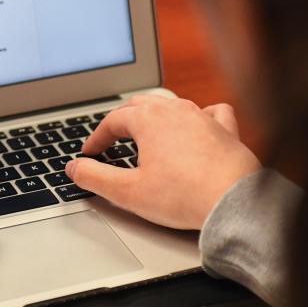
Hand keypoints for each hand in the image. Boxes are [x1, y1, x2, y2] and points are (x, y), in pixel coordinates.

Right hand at [65, 95, 260, 229]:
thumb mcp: (128, 191)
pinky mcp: (225, 130)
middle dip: (122, 121)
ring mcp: (202, 117)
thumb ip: (95, 177)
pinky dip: (198, 116)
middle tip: (112, 141)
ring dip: (154, 117)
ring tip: (147, 133)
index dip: (96, 138)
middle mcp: (175, 110)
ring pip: (172, 105)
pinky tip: (197, 125)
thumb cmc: (183, 196)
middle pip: (140, 105)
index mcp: (148, 119)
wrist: (233, 201)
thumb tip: (74, 168)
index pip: (112, 120)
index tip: (90, 154)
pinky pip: (211, 111)